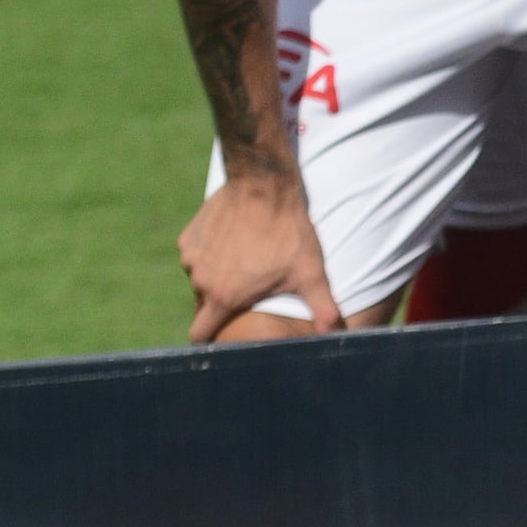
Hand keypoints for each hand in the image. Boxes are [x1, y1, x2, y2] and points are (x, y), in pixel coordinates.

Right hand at [182, 166, 345, 343]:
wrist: (265, 185)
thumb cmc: (290, 232)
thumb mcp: (311, 273)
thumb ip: (324, 310)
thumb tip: (337, 337)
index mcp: (223, 297)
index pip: (200, 336)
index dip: (210, 342)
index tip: (223, 340)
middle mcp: (200, 280)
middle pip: (205, 306)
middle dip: (223, 305)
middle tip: (250, 290)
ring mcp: (191, 257)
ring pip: (201, 279)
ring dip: (217, 277)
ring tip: (247, 262)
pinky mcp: (188, 236)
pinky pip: (197, 255)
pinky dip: (211, 254)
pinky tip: (235, 242)